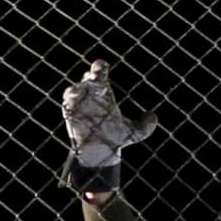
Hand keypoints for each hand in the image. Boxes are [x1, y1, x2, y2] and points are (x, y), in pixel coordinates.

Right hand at [59, 61, 154, 189]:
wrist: (99, 152)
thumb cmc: (115, 138)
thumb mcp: (135, 133)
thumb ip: (147, 126)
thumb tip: (153, 116)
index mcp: (104, 93)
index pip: (100, 73)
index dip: (100, 67)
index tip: (101, 68)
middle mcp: (90, 95)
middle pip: (87, 77)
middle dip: (90, 75)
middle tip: (93, 77)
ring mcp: (78, 104)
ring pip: (73, 89)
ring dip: (77, 89)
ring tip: (80, 91)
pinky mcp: (69, 113)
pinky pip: (67, 102)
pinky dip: (69, 100)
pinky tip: (73, 101)